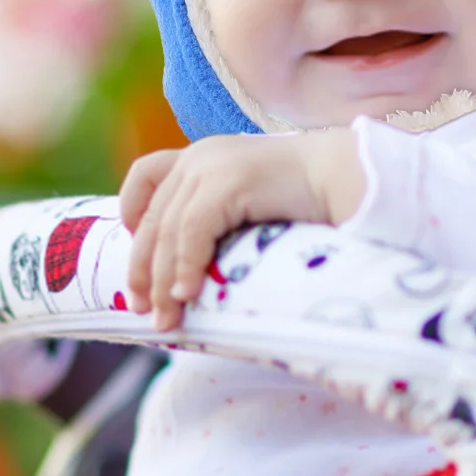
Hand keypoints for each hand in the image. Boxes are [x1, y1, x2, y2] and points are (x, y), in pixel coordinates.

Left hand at [121, 130, 365, 331]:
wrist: (344, 177)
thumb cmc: (307, 198)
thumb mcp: (249, 201)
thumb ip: (218, 215)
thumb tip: (191, 269)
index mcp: (201, 156)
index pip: (144, 176)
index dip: (130, 214)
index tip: (136, 251)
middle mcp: (198, 157)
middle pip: (151, 218)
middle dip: (143, 270)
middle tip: (143, 311)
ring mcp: (210, 167)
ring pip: (168, 233)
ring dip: (164, 282)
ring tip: (167, 319)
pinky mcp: (227, 183)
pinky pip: (191, 234)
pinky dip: (186, 268)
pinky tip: (188, 295)